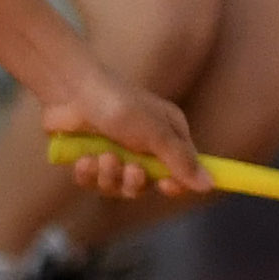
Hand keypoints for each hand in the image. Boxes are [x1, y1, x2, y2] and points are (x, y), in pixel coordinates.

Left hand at [40, 70, 204, 201]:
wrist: (70, 92)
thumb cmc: (119, 105)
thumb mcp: (156, 132)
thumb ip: (181, 161)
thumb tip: (209, 185)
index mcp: (167, 137)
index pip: (180, 172)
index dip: (176, 185)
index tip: (167, 186)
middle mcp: (142, 148)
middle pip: (145, 186)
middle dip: (135, 181)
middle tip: (130, 168)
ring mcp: (113, 154)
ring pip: (116, 187)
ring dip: (109, 176)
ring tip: (102, 156)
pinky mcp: (88, 159)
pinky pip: (91, 182)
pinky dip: (87, 174)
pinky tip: (83, 159)